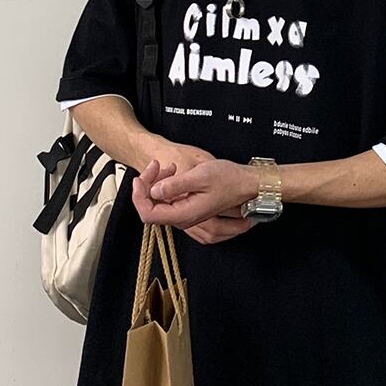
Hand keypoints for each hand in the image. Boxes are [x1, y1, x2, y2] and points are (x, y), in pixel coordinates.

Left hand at [132, 158, 260, 237]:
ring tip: (169, 168)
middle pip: (151, 208)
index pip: (148, 214)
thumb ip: (175, 185)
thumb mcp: (200, 176)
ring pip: (159, 203)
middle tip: (156, 166)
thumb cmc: (229, 180)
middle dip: (148, 185)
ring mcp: (186, 214)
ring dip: (157, 183)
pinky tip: (174, 173)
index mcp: (185, 214)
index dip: (139, 196)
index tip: (140, 178)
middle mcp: (184, 219)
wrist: (246, 184)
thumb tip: (155, 190)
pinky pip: (169, 201)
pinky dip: (166, 186)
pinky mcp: (188, 208)